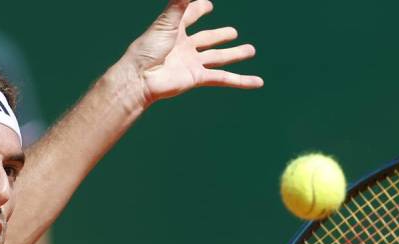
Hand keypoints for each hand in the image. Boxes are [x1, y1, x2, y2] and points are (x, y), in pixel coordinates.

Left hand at [123, 0, 263, 105]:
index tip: (208, 5)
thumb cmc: (148, 48)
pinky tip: (257, 82)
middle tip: (233, 33)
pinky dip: (241, 81)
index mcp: (175, 29)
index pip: (190, 15)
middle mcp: (185, 46)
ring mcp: (192, 63)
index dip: (199, 8)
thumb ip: (180, 3)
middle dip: (221, 36)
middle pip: (208, 39)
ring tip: (251, 50)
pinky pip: (224, 78)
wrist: (141, 79)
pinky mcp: (197, 78)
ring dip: (235, 54)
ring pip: (219, 57)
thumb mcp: (167, 20)